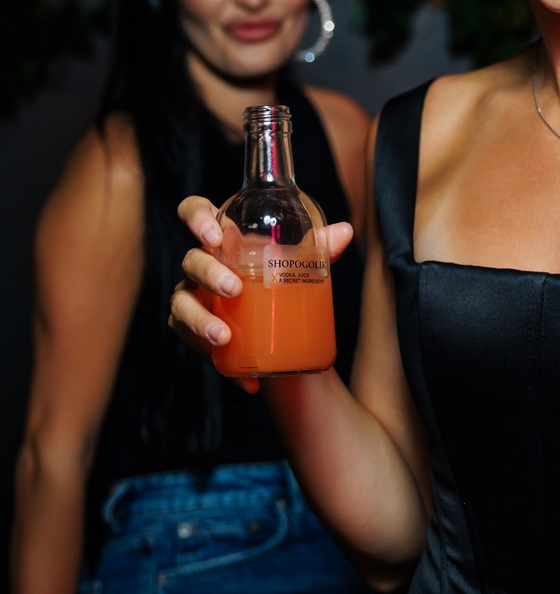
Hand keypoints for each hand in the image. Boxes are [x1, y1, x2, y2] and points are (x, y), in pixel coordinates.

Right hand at [168, 194, 355, 392]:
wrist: (276, 324)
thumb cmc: (280, 277)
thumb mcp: (300, 263)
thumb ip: (319, 247)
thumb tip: (345, 232)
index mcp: (221, 237)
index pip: (194, 212)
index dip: (196, 218)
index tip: (214, 235)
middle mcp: (200, 264)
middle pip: (191, 261)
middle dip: (209, 274)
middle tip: (235, 289)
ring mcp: (192, 297)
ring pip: (181, 305)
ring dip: (200, 322)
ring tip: (225, 338)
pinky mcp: (193, 332)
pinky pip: (194, 346)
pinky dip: (221, 366)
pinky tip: (247, 382)